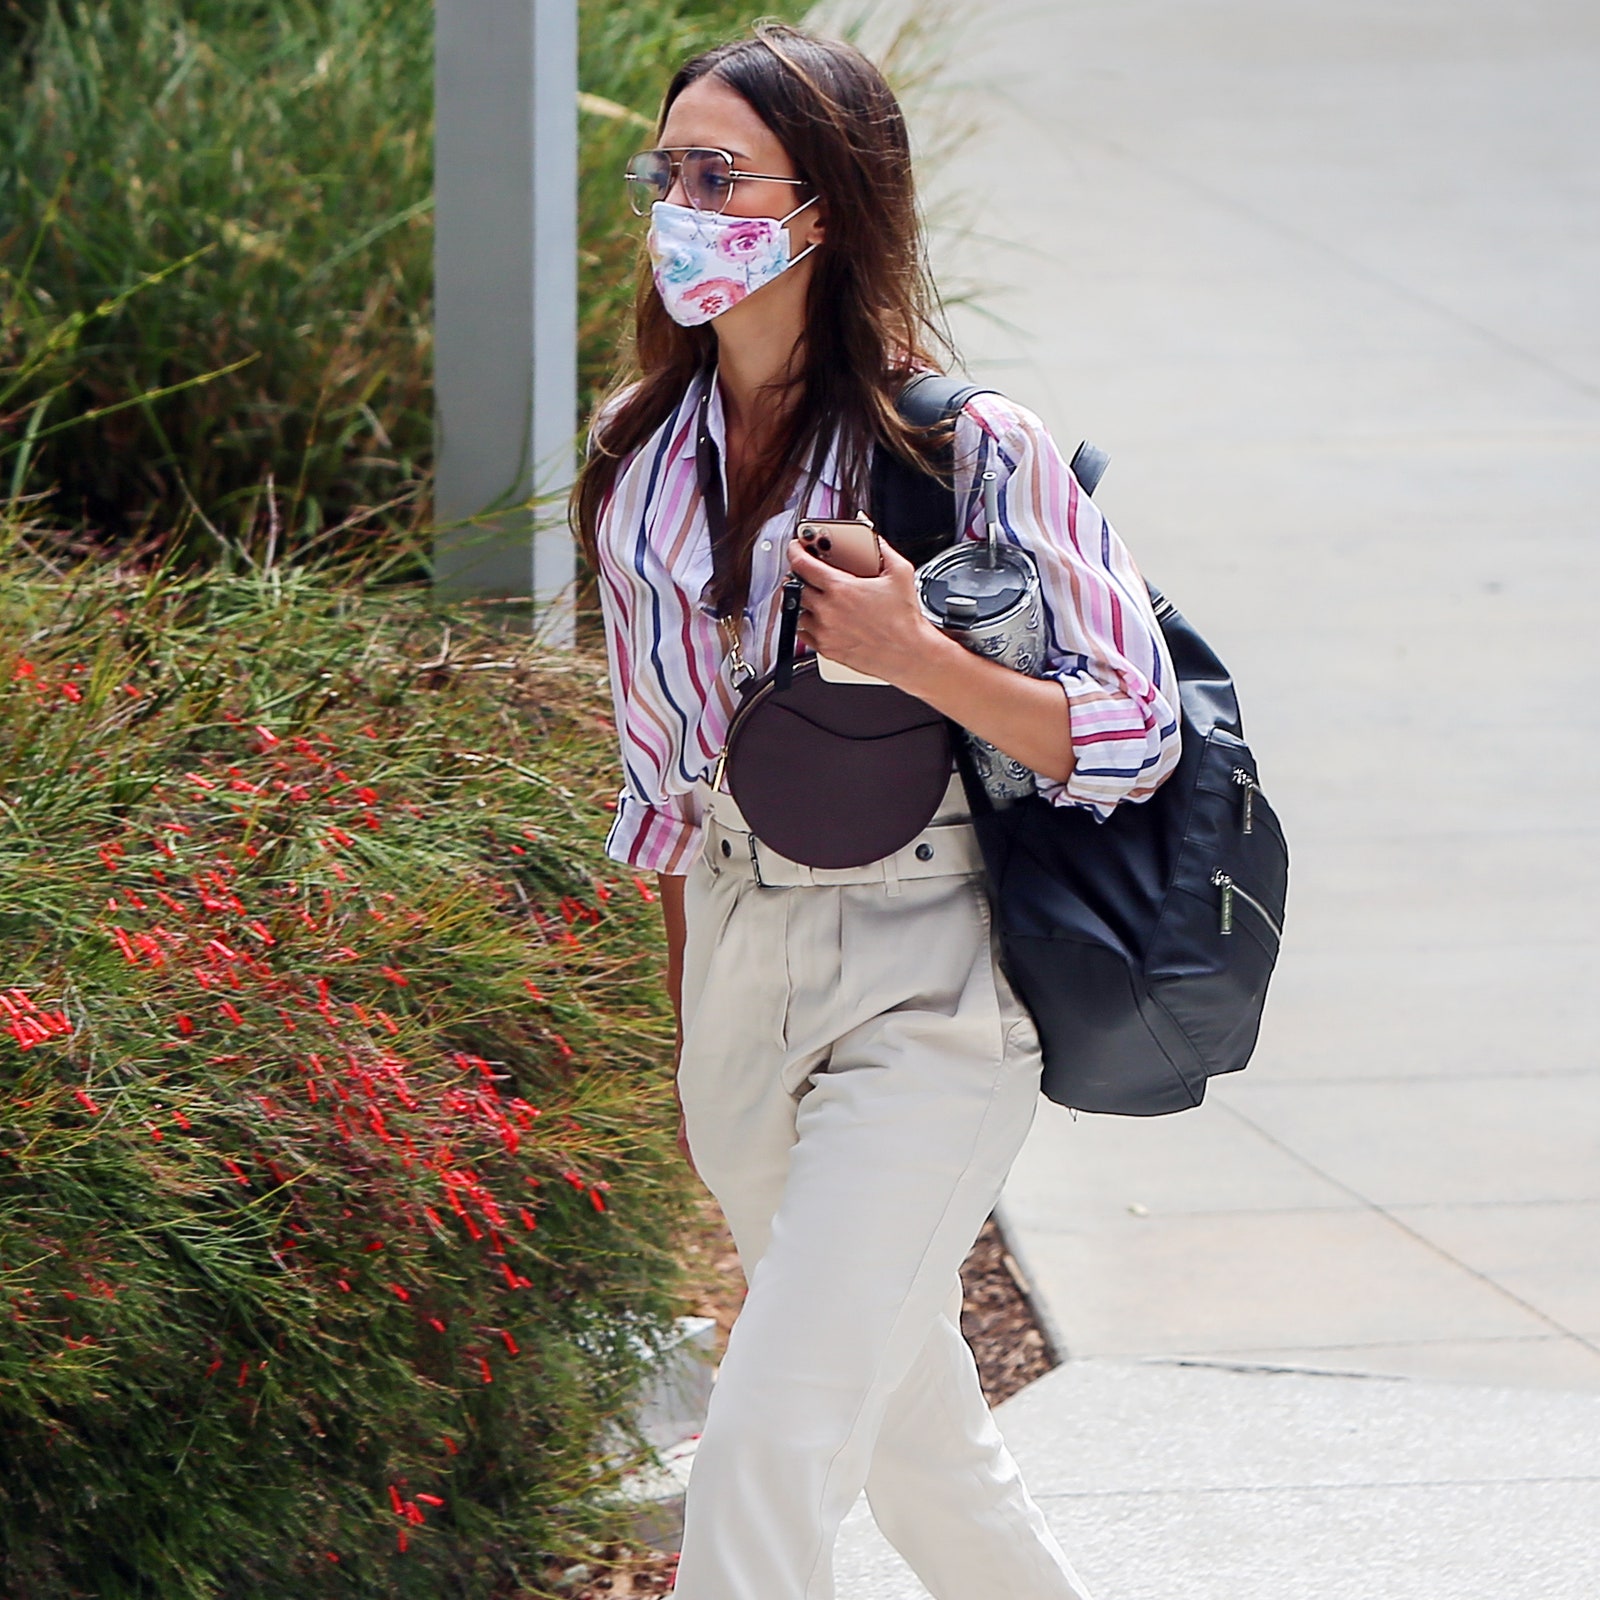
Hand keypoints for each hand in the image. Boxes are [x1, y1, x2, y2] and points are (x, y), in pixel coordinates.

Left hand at [786, 537, 956, 689]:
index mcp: (841, 588)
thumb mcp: (900, 573)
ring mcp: (824, 631)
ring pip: (797, 610)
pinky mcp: (826, 649)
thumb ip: (882, 548)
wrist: (909, 653)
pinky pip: (803, 633)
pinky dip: (807, 623)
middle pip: (794, 587)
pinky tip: (820, 617)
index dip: (795, 551)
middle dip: (799, 576)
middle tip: (807, 572)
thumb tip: (873, 538)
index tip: (795, 547)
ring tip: (816, 596)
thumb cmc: (905, 619)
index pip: (802, 564)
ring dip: (803, 601)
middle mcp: (827, 610)